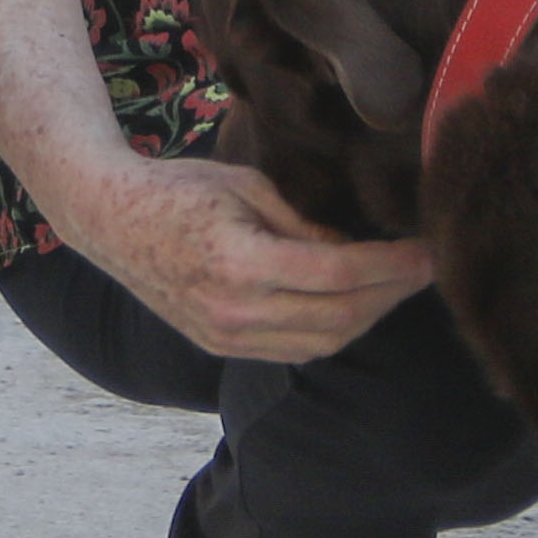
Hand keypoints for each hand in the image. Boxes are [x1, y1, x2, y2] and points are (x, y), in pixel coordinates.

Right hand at [65, 155, 433, 363]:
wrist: (108, 219)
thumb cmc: (176, 188)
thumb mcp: (246, 186)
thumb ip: (303, 222)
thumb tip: (354, 248)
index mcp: (241, 262)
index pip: (339, 273)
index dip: (392, 267)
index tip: (428, 253)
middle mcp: (235, 310)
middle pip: (339, 317)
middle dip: (390, 295)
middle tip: (424, 270)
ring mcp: (225, 336)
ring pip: (321, 343)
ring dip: (366, 318)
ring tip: (393, 286)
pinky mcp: (220, 346)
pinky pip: (293, 351)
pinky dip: (331, 332)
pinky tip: (352, 305)